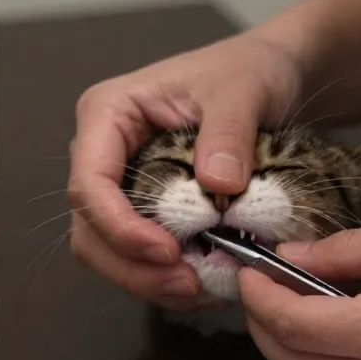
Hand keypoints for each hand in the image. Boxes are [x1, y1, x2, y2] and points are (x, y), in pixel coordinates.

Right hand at [67, 33, 301, 308]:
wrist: (271, 75)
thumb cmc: (247, 70)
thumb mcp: (243, 90)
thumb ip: (228, 133)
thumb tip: (218, 184)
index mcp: (108, 114)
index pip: (89, 184)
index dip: (119, 227)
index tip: (167, 251)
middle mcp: (102, 153)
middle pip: (89, 228)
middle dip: (131, 266)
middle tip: (188, 284)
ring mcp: (119, 184)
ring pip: (106, 250)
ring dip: (145, 280)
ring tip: (198, 289)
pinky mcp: (142, 208)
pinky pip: (135, 254)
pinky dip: (161, 277)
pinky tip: (201, 284)